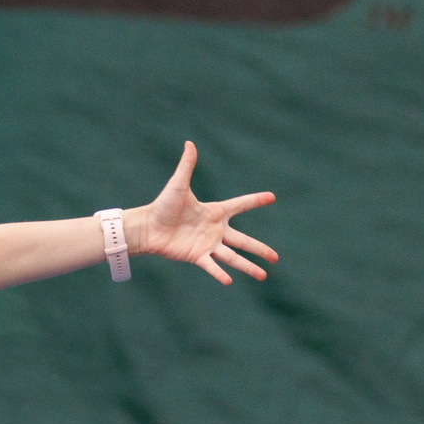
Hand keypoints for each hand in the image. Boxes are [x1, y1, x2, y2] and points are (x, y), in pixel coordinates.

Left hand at [129, 142, 277, 284]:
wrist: (147, 226)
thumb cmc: (162, 206)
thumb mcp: (178, 184)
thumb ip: (187, 165)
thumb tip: (189, 143)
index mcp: (215, 212)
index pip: (240, 205)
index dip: (255, 200)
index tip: (272, 197)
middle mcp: (215, 230)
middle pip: (243, 241)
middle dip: (260, 249)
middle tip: (276, 257)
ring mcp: (207, 245)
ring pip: (233, 258)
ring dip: (248, 266)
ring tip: (264, 276)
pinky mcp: (196, 256)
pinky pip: (211, 266)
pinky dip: (219, 273)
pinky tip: (230, 280)